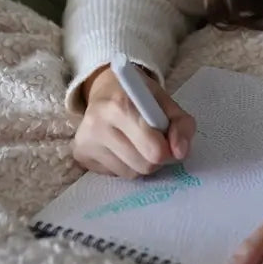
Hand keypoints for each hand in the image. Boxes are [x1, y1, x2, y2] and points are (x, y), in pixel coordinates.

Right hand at [71, 65, 195, 178]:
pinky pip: (115, 175)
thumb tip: (181, 153)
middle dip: (156, 158)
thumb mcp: (167, 102)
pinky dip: (125, 165)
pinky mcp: (80, 154)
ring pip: (130, 174)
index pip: (154, 149)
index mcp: (120, 105)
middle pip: (144, 166)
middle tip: (155, 142)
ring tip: (137, 143)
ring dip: (141, 163)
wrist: (106, 88)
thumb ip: (182, 125)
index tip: (169, 140)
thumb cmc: (140, 97)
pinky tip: (121, 146)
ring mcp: (85, 141)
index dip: (168, 149)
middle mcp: (97, 124)